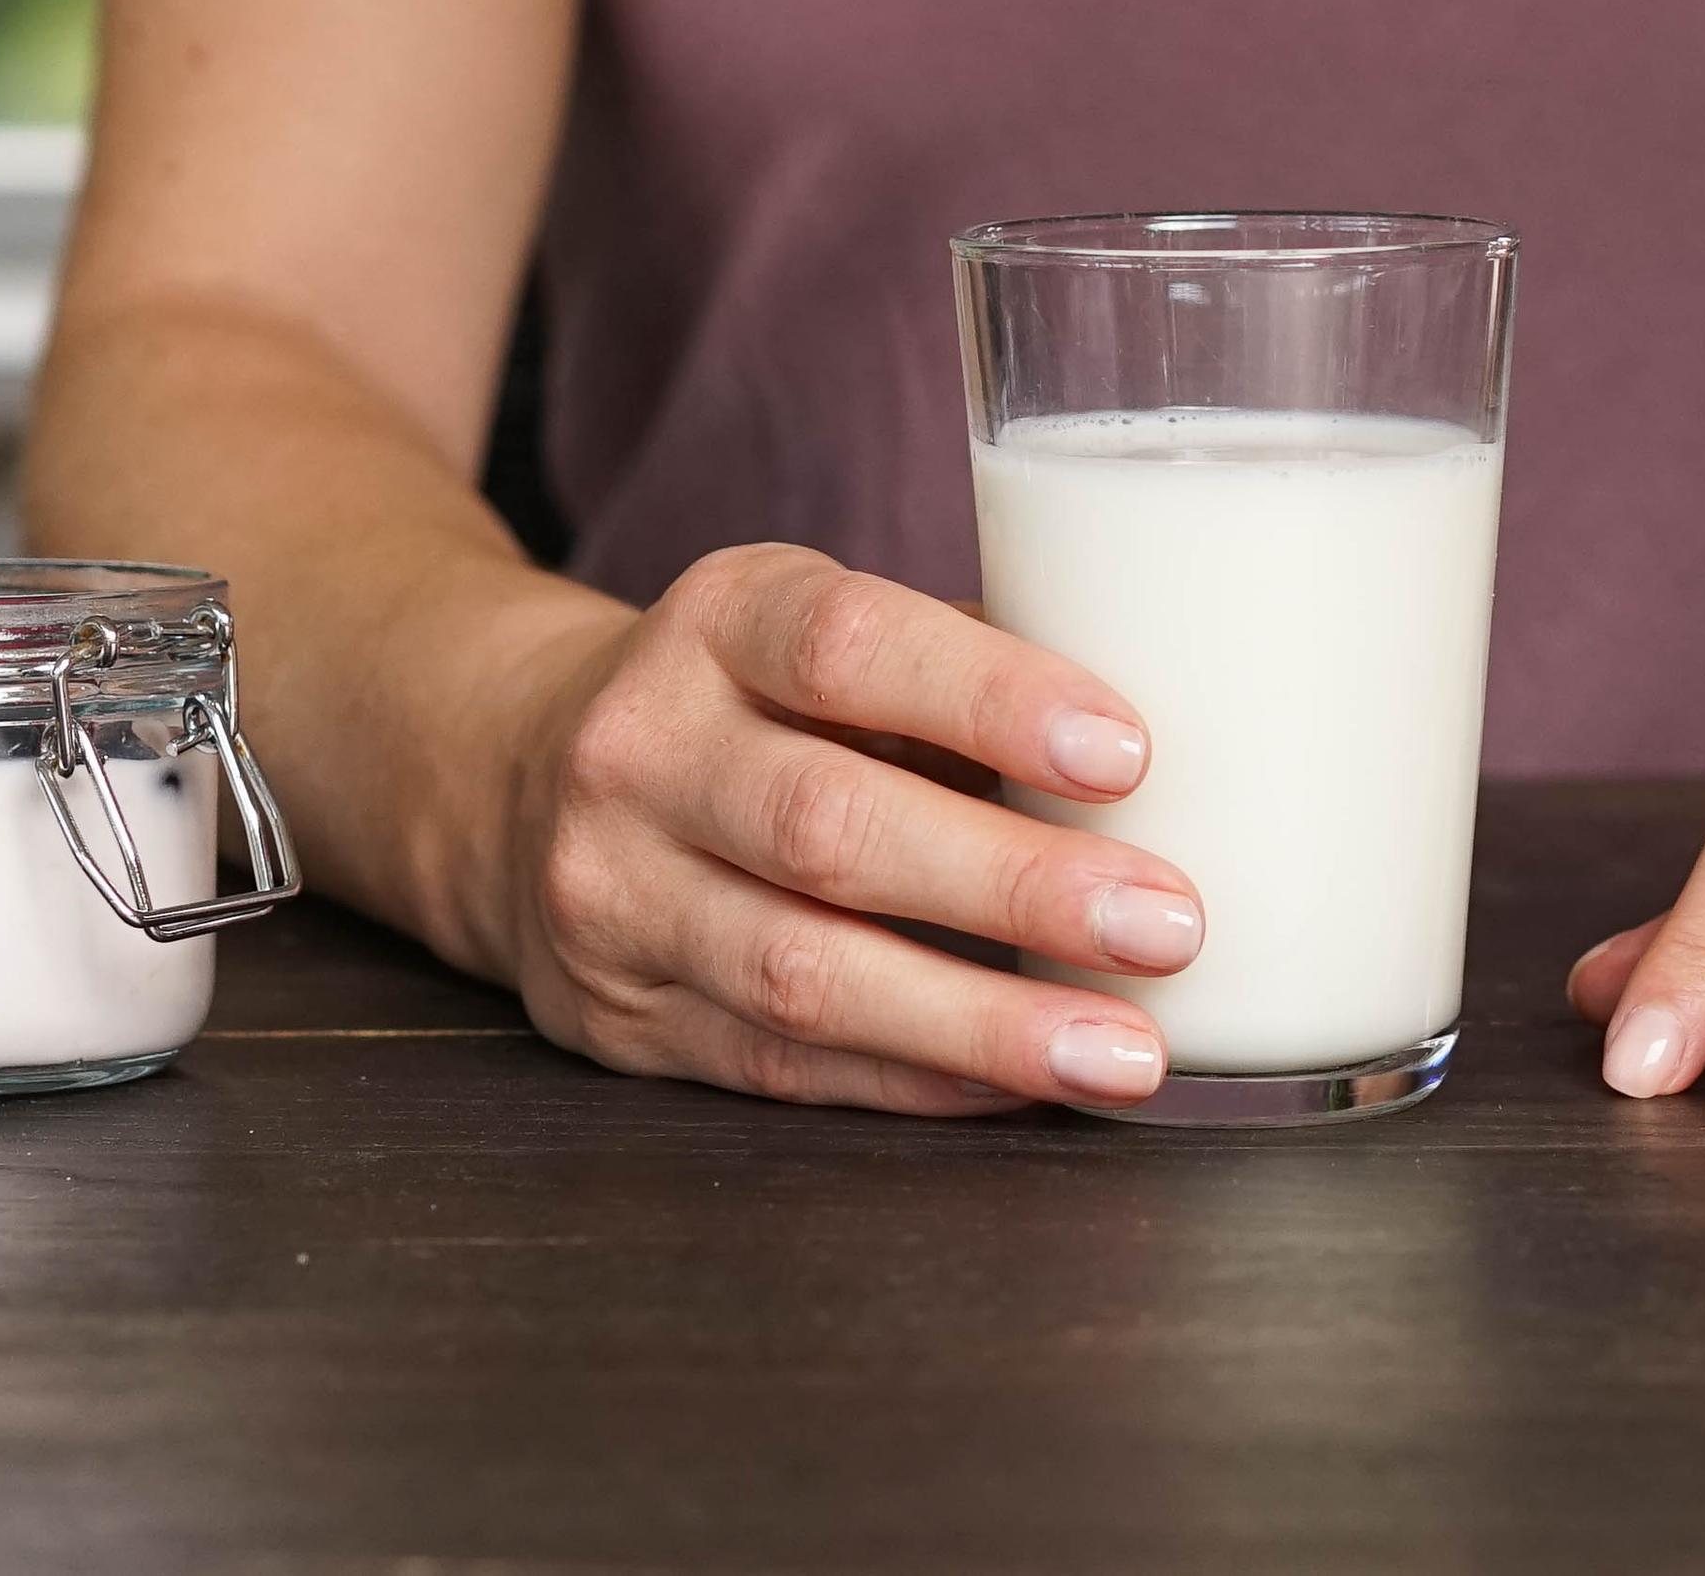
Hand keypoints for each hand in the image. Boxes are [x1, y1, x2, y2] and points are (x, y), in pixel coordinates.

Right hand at [493, 544, 1203, 1113]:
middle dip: (1014, 887)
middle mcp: (642, 752)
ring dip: (984, 1021)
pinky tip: (1027, 1082)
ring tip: (1127, 1051)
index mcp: (715, 623)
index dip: (990, 699)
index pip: (846, 648)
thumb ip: (963, 670)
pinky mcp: (624, 1021)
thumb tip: (1196, 737)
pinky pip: (787, 1065)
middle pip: (829, 826)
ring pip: (804, 973)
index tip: (1128, 754)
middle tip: (1170, 923)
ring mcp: (616, 896)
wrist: (508, 774)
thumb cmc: (748, 699)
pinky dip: (922, 1079)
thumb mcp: (817, 631)